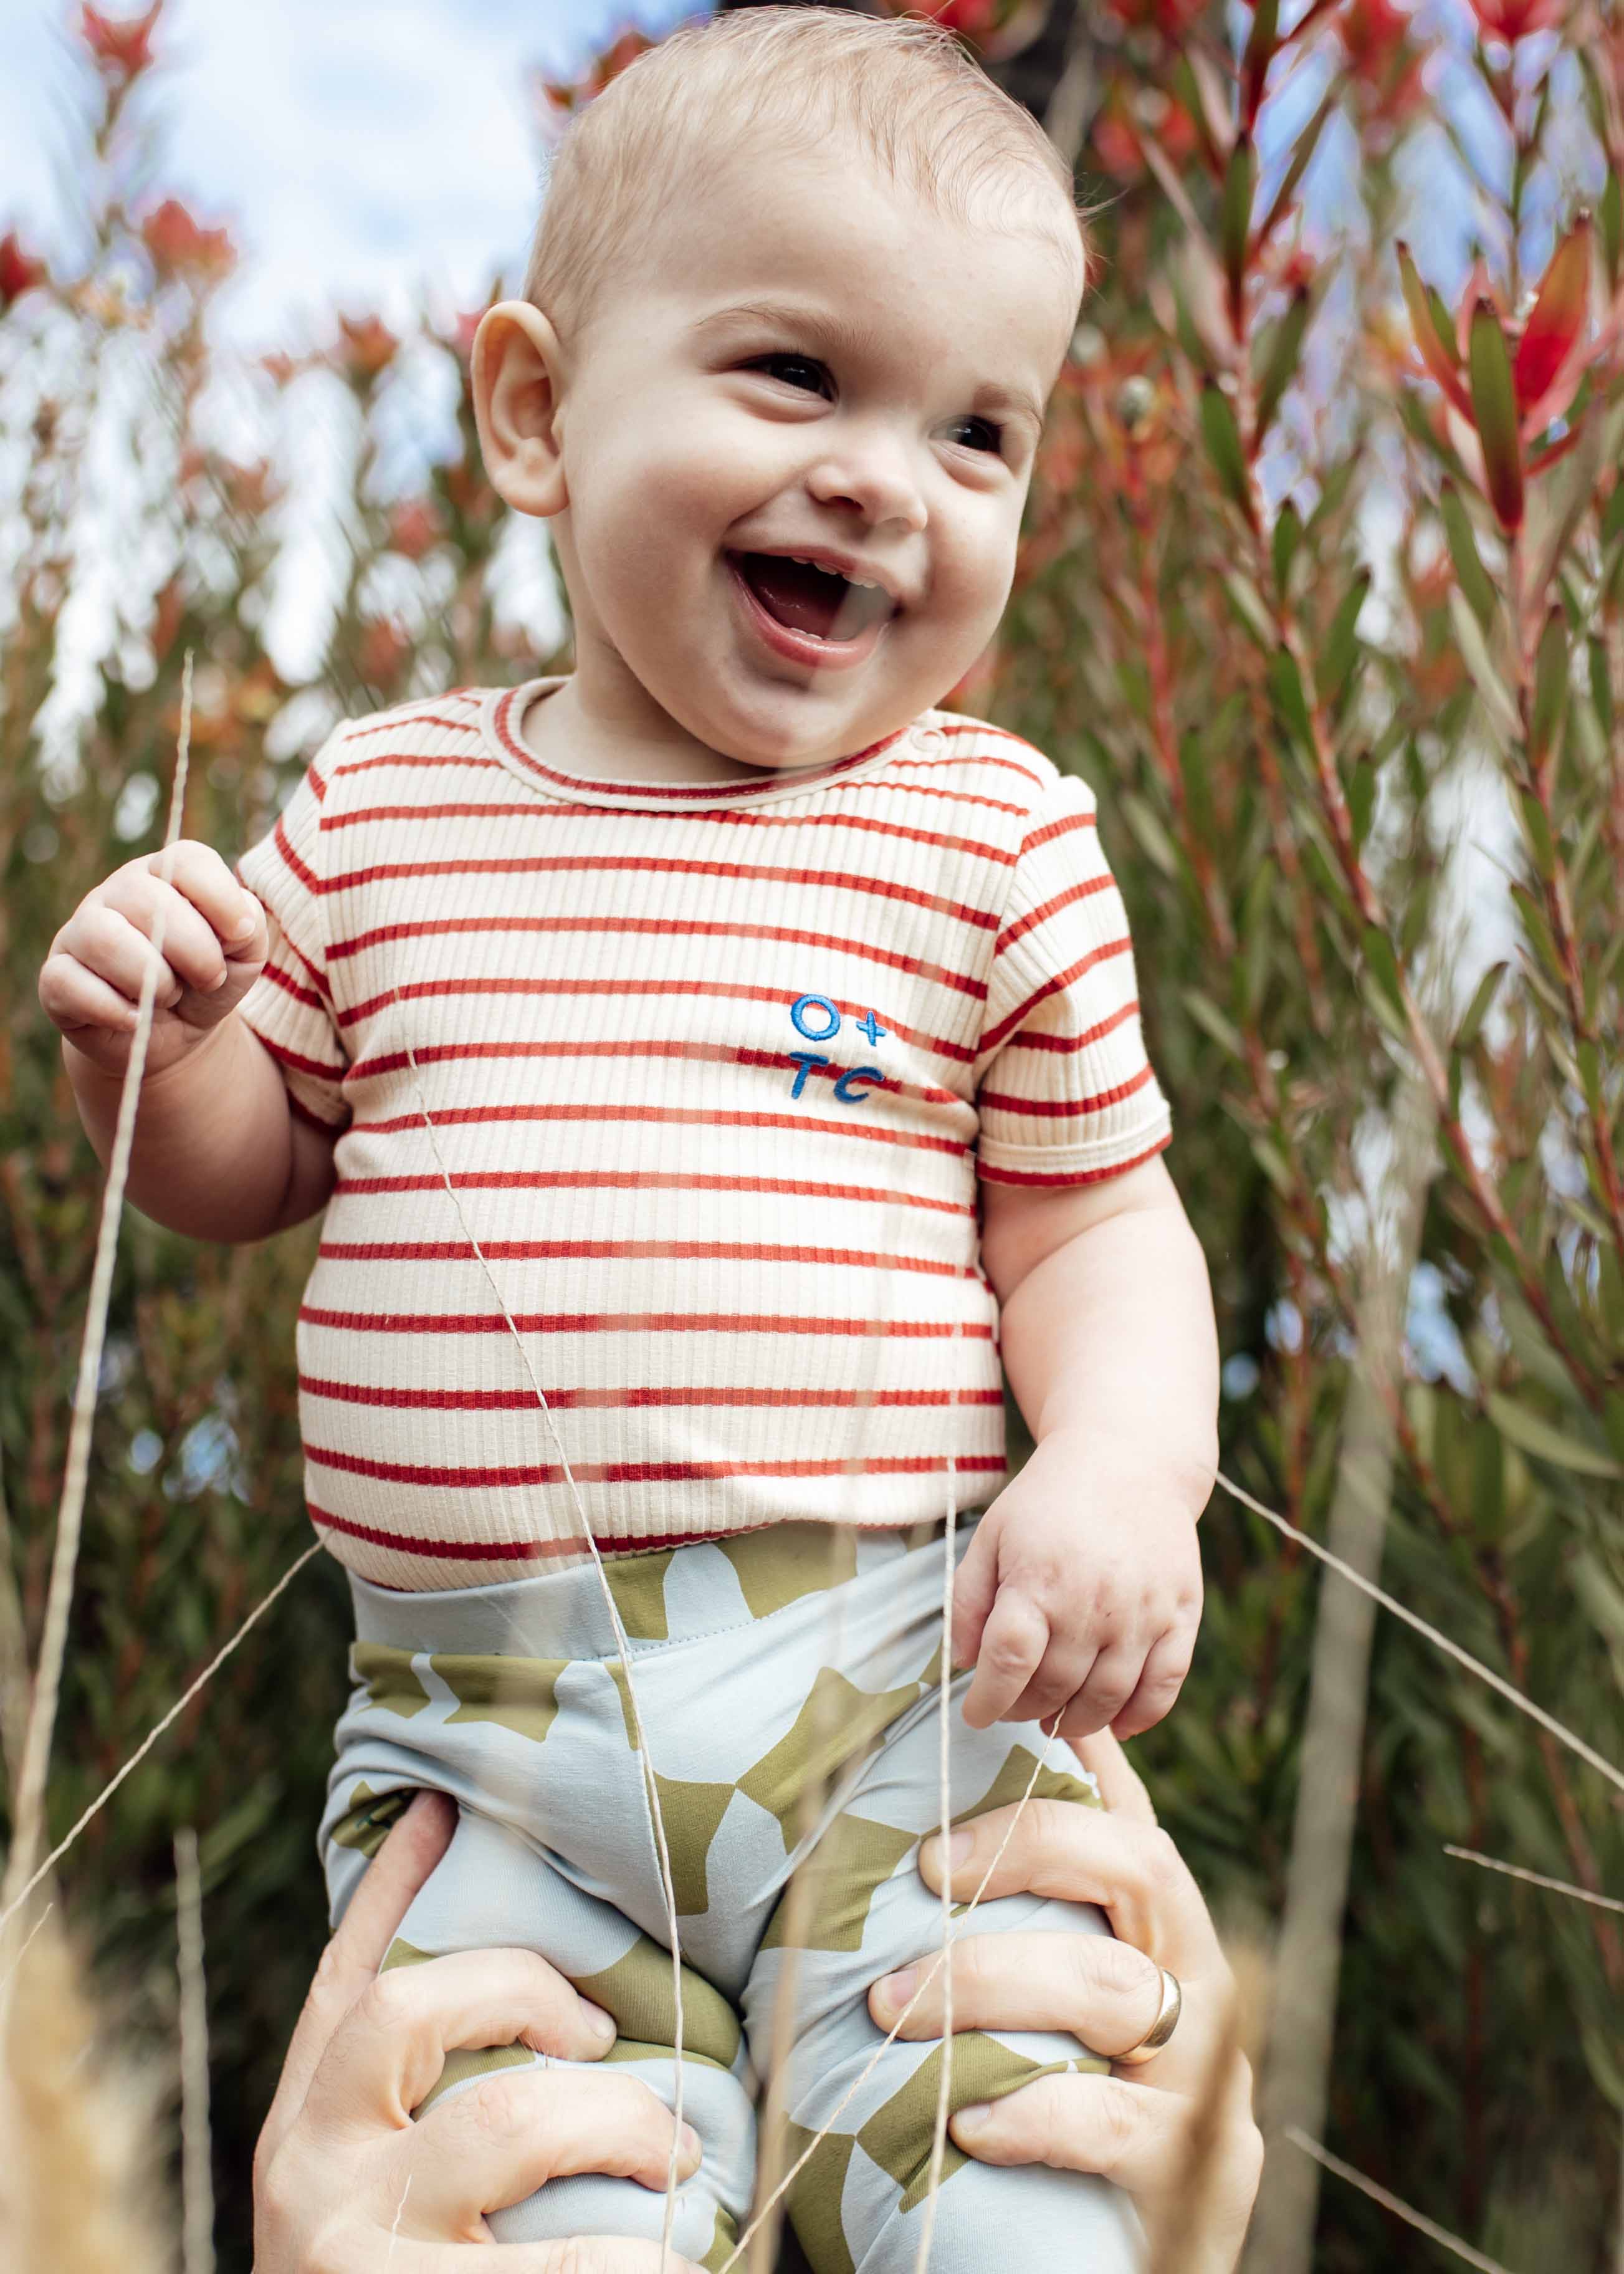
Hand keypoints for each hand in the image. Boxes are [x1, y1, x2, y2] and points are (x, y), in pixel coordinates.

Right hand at [38, 843, 268, 1080]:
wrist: (174, 1035)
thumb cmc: (207, 981)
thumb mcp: (244, 954)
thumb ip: (248, 926)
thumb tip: (237, 920)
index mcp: (165, 876)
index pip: (186, 859)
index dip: (219, 897)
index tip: (240, 934)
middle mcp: (117, 894)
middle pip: (147, 900)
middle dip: (193, 950)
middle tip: (209, 979)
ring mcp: (81, 933)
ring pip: (103, 938)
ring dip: (150, 978)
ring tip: (168, 996)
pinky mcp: (56, 978)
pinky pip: (68, 982)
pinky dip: (112, 1008)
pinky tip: (135, 1018)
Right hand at [255, 1791, 704, 2272]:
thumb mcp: (370, 2192)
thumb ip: (412, 2099)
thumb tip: (516, 1962)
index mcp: (303, 2129)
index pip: (348, 1975)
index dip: (395, 1881)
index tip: (443, 1803)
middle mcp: (314, 2176)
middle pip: (423, 2005)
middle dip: (536, 1995)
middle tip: (611, 2039)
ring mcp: (363, 2256)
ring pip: (514, 2119)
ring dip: (623, 2124)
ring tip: (676, 2164)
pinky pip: (570, 2266)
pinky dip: (643, 2263)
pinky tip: (676, 2264)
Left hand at [867, 1731, 1259, 2273]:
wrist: (1123, 2262)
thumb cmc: (1062, 2097)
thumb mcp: (1051, 1996)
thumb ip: (1023, 1911)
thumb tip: (928, 1805)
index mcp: (1161, 1928)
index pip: (1129, 1816)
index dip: (1071, 1767)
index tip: (979, 1734)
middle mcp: (1197, 1981)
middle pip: (1140, 1867)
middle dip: (1025, 1849)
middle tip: (922, 1866)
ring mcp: (1205, 2074)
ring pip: (1112, 1988)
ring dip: (989, 1983)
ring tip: (888, 2007)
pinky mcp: (1196, 2170)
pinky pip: (1117, 2123)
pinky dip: (1035, 2115)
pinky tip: (967, 2120)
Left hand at [950, 1431, 1202, 1736]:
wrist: (1129, 1460)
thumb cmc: (1048, 1501)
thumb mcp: (992, 1535)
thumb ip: (968, 1600)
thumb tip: (963, 1664)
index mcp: (1037, 1580)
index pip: (1007, 1662)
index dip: (987, 1700)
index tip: (975, 1714)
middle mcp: (1091, 1602)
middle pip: (1053, 1687)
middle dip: (1025, 1711)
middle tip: (1015, 1708)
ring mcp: (1142, 1612)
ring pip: (1106, 1698)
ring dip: (1075, 1723)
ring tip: (1055, 1718)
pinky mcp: (1181, 1614)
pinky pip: (1165, 1686)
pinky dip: (1140, 1716)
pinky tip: (1116, 1723)